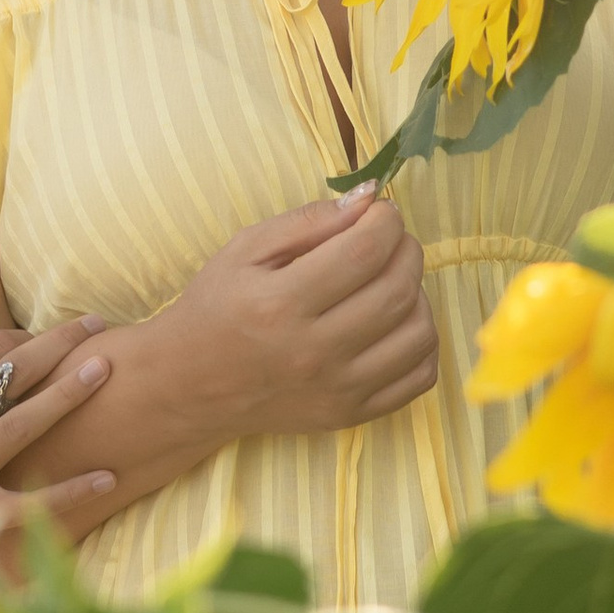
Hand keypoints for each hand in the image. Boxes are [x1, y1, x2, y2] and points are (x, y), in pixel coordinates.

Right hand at [0, 318, 116, 573]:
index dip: (15, 337)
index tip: (42, 333)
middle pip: (9, 377)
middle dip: (55, 345)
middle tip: (93, 325)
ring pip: (23, 424)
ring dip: (67, 393)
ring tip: (103, 366)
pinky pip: (29, 504)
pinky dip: (70, 491)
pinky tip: (108, 475)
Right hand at [167, 190, 438, 443]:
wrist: (192, 384)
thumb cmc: (216, 307)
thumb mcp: (245, 248)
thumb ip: (309, 220)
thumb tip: (369, 197)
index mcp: (280, 303)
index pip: (365, 252)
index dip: (387, 220)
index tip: (380, 211)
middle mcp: (313, 352)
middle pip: (397, 289)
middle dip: (406, 249)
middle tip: (388, 239)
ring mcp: (336, 390)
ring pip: (418, 333)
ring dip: (418, 293)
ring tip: (390, 280)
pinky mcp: (350, 415)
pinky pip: (420, 376)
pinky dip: (421, 341)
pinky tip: (395, 322)